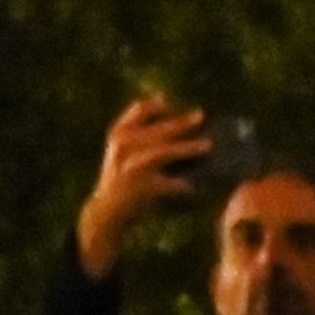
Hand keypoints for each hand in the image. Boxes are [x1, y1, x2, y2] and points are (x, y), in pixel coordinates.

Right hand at [82, 92, 210, 273]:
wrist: (107, 210)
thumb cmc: (119, 178)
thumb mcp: (121, 150)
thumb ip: (137, 131)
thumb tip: (165, 107)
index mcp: (118, 134)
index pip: (139, 110)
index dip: (159, 105)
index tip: (175, 103)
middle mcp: (123, 146)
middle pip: (157, 129)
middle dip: (181, 122)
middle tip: (201, 116)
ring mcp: (131, 165)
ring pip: (163, 152)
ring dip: (187, 148)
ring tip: (208, 145)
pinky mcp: (140, 186)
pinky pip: (167, 183)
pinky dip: (181, 185)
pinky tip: (191, 186)